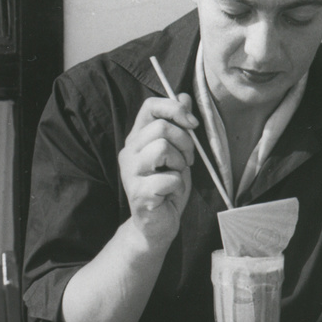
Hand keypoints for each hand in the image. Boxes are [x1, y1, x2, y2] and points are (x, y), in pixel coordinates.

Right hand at [117, 95, 197, 250]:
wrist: (156, 226)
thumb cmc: (167, 187)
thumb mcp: (178, 153)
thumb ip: (179, 126)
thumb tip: (184, 96)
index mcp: (137, 138)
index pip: (150, 107)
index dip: (174, 108)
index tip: (192, 123)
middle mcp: (129, 152)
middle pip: (161, 128)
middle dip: (185, 143)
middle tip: (188, 160)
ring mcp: (130, 172)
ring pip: (162, 148)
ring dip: (180, 164)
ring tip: (177, 175)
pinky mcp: (138, 193)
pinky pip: (168, 178)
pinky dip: (178, 186)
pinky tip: (172, 193)